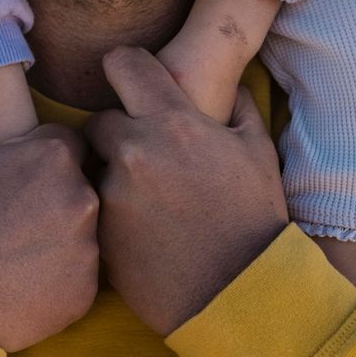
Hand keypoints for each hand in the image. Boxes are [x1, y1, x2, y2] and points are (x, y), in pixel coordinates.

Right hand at [0, 125, 100, 351]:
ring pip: (79, 234)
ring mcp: (86, 248)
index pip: (68, 143)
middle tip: (15, 220)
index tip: (24, 176)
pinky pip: (76, 276)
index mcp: (51, 156)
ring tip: (13, 256)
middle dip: (53, 198)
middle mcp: (80, 198)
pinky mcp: (84, 292)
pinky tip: (19, 284)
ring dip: (56, 239)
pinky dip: (56, 279)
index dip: (44, 158)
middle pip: (78, 188)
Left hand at [84, 47, 287, 336]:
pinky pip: (96, 208)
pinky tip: (142, 231)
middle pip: (99, 120)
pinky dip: (112, 214)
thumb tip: (233, 84)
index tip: (131, 80)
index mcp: (173, 122)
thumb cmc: (254, 220)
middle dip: (117, 132)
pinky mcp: (101, 231)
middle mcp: (134, 150)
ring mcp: (113, 193)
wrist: (239, 294)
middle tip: (144, 156)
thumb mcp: (260, 153)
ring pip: (95, 167)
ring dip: (114, 175)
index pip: (122, 62)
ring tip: (148, 201)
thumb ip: (241, 107)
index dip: (126, 68)